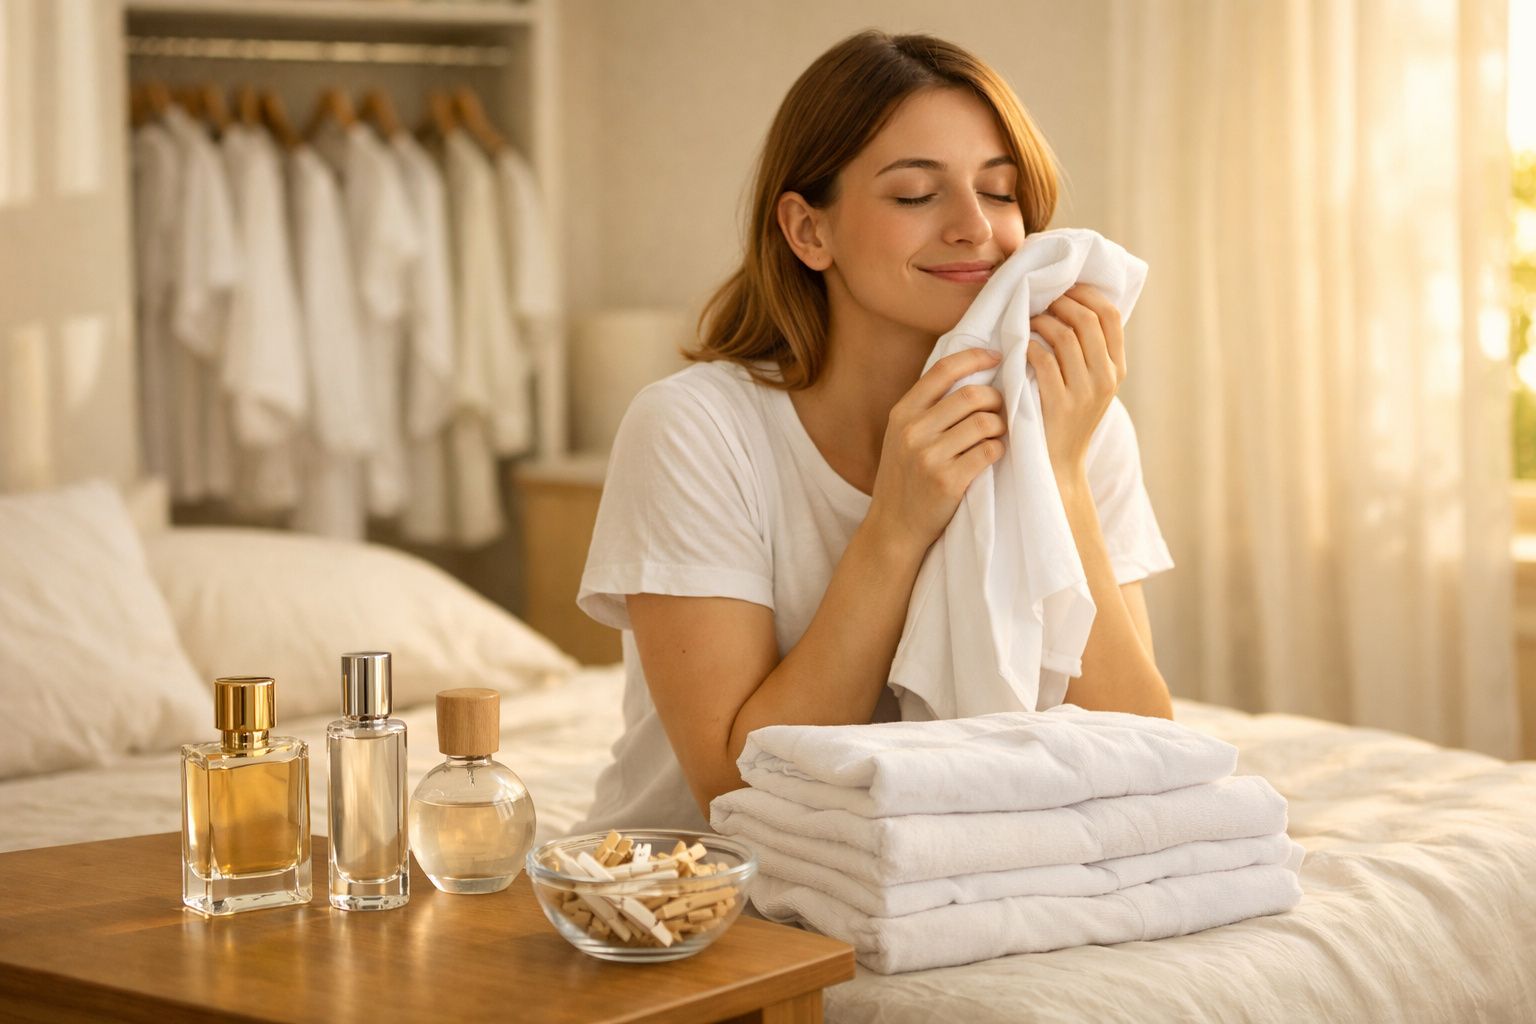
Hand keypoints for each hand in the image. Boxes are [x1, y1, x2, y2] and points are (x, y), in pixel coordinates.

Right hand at [867, 346, 1007, 556]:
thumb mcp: (902, 437)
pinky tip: (993, 455)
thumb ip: (927, 409)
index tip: (997, 356)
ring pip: (984, 422)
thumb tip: (971, 375)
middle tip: (1001, 409)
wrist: (894, 527)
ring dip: (999, 426)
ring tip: (996, 435)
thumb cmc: (905, 478)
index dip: (975, 357)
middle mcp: (913, 431)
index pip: (943, 370)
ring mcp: (929, 456)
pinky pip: (989, 450)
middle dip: (996, 399)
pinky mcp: (948, 480)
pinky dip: (999, 449)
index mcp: (902, 413)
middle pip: (971, 395)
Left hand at [1025, 284, 1126, 479]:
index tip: (1066, 288)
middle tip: (1041, 301)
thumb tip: (1076, 306)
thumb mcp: (1091, 386)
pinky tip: (1020, 346)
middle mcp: (1106, 378)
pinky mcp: (1059, 404)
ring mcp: (1084, 392)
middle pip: (1087, 320)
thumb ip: (1090, 353)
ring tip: (1028, 321)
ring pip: (1064, 336)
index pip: (1111, 316)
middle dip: (1061, 303)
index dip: (1087, 294)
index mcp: (1117, 369)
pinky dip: (1029, 346)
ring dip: (1041, 321)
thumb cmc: (1067, 419)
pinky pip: (1042, 360)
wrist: (1058, 465)